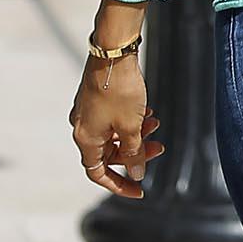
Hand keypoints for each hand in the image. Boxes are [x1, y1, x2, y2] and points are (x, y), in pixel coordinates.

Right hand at [69, 59, 164, 199]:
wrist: (113, 51)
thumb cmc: (120, 90)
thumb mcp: (131, 127)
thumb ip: (134, 153)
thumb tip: (136, 173)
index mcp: (86, 138)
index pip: (98, 173)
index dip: (118, 184)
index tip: (140, 189)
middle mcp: (83, 127)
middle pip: (110, 153)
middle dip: (136, 153)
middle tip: (159, 147)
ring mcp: (88, 112)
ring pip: (115, 135)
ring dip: (137, 134)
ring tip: (156, 125)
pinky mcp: (96, 99)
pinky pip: (114, 119)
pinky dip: (131, 121)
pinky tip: (148, 113)